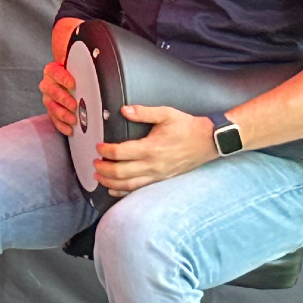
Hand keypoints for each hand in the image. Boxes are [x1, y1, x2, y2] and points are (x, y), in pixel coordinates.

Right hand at [39, 61, 78, 135]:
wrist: (67, 75)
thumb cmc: (73, 71)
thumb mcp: (77, 65)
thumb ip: (83, 66)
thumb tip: (99, 64)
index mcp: (53, 70)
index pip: (55, 72)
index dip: (63, 78)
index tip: (72, 84)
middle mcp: (48, 83)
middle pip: (50, 90)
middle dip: (63, 99)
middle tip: (73, 105)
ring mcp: (48, 97)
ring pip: (50, 105)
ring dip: (61, 113)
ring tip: (72, 119)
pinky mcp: (50, 108)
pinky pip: (52, 117)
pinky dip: (60, 124)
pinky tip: (68, 128)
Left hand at [94, 105, 220, 194]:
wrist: (208, 141)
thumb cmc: (188, 127)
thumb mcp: (166, 114)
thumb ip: (144, 112)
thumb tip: (124, 110)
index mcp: (151, 148)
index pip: (120, 152)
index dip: (105, 151)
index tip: (98, 146)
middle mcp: (153, 164)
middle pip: (120, 172)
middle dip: (103, 168)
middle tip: (94, 163)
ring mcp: (158, 174)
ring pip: (128, 184)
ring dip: (110, 182)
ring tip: (99, 177)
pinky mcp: (162, 179)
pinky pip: (140, 189)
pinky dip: (124, 191)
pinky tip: (115, 190)